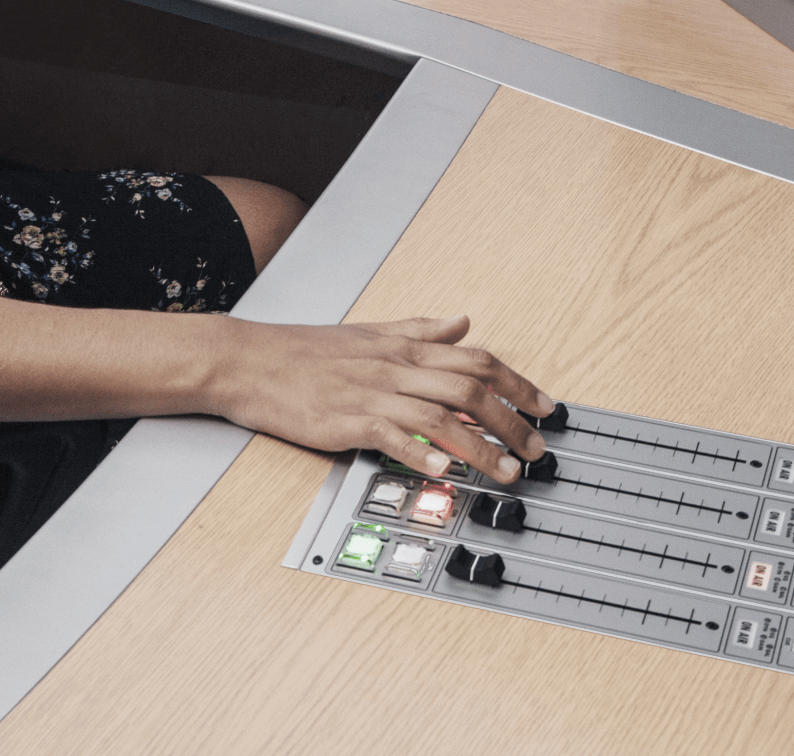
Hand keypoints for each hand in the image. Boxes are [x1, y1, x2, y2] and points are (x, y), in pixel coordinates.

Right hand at [207, 314, 550, 483]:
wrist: (248, 359)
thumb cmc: (304, 350)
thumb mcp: (369, 331)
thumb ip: (420, 329)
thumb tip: (463, 321)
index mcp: (402, 346)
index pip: (474, 357)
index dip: (516, 381)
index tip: (545, 405)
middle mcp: (393, 367)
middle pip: (467, 386)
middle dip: (511, 419)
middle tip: (537, 447)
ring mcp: (369, 394)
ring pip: (438, 415)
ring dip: (479, 445)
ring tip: (507, 470)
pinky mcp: (344, 420)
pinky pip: (390, 436)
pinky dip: (421, 454)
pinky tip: (444, 472)